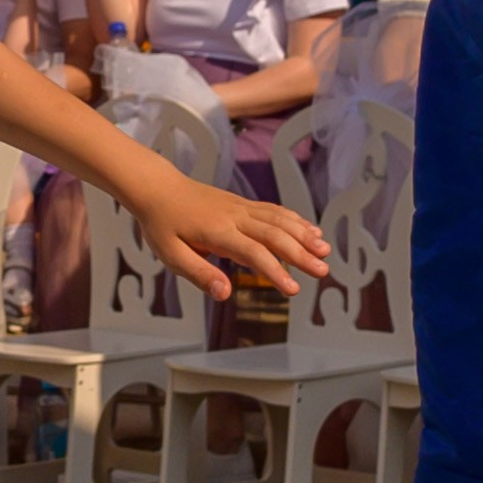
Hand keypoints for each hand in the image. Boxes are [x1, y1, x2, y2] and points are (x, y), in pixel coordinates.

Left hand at [124, 166, 328, 302]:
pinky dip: (294, 220)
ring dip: (303, 234)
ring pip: (279, 219)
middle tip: (323, 271)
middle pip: (274, 234)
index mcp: (217, 232)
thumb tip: (225, 295)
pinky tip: (309, 230)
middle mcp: (235, 217)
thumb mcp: (171, 255)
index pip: (253, 253)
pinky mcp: (242, 204)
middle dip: (301, 253)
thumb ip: (200, 274)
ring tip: (324, 250)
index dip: (275, 271)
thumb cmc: (161, 225)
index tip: (293, 290)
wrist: (157, 187)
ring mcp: (241, 207)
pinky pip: (273, 211)